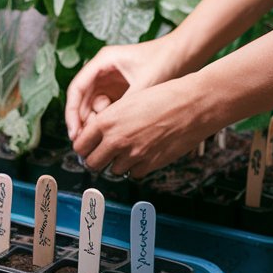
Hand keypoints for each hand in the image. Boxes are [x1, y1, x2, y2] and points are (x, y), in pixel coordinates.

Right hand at [65, 41, 171, 142]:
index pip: (77, 89)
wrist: (183, 55)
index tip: (74, 132)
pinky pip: (106, 110)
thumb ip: (126, 105)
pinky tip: (113, 134)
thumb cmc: (164, 61)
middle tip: (84, 143)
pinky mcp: (119, 91)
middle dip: (82, 122)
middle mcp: (102, 71)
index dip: (72, 112)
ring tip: (101, 140)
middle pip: (82, 100)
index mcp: (103, 61)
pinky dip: (107, 122)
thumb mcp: (143, 84)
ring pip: (93, 107)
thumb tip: (110, 131)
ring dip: (95, 124)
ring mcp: (110, 81)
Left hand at [72, 78, 210, 179]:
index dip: (84, 148)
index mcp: (107, 121)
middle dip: (96, 160)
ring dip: (118, 164)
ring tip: (129, 151)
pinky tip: (143, 154)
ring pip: (112, 171)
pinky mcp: (149, 165)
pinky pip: (133, 174)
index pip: (80, 145)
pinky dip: (135, 168)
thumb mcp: (128, 102)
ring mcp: (132, 155)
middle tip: (104, 155)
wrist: (192, 105)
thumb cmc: (164, 98)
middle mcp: (116, 139)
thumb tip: (97, 135)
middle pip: (92, 163)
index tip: (88, 148)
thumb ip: (110, 120)